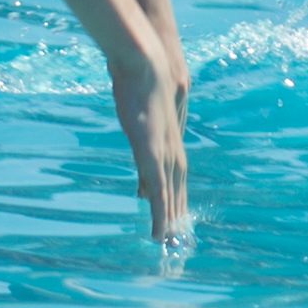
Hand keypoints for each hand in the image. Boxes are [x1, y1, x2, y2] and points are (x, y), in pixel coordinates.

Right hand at [112, 54, 190, 245]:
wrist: (147, 62)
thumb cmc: (140, 75)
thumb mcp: (140, 99)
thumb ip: (138, 113)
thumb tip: (129, 113)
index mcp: (169, 138)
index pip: (175, 176)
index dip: (175, 197)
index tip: (174, 216)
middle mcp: (172, 150)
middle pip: (178, 191)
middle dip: (177, 216)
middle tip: (176, 241)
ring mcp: (165, 155)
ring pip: (172, 198)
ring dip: (171, 222)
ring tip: (170, 245)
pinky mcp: (153, 157)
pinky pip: (160, 194)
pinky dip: (161, 216)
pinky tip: (160, 232)